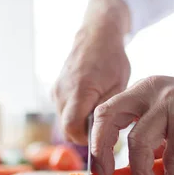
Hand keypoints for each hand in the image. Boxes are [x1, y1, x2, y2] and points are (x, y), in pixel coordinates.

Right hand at [53, 23, 129, 144]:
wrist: (95, 36)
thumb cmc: (111, 59)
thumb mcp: (119, 86)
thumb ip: (107, 111)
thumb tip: (101, 133)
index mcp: (79, 90)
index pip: (72, 127)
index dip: (85, 138)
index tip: (100, 135)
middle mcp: (62, 92)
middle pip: (65, 128)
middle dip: (82, 134)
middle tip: (101, 127)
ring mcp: (56, 91)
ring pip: (63, 121)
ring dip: (78, 124)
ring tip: (96, 112)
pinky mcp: (54, 90)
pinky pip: (62, 111)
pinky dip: (74, 114)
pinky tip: (88, 104)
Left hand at [92, 75, 173, 174]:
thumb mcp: (169, 123)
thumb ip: (151, 143)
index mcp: (140, 92)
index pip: (105, 113)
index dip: (96, 142)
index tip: (100, 168)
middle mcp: (149, 93)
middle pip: (109, 120)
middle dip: (102, 151)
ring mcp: (169, 104)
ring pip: (138, 142)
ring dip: (140, 173)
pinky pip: (173, 158)